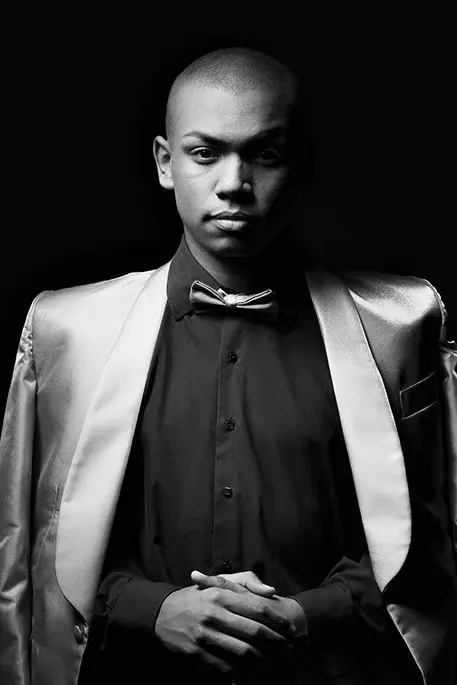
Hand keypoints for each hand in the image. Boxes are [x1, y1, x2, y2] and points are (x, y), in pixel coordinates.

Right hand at [154, 576, 294, 677]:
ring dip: (263, 659)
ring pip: (243, 652)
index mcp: (222, 595)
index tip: (292, 630)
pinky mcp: (196, 653)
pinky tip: (251, 673)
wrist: (162, 612)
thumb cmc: (197, 595)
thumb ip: (247, 582)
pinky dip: (240, 672)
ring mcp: (205, 635)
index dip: (278, 621)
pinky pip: (225, 667)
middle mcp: (214, 614)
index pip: (258, 608)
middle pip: (254, 631)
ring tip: (275, 661)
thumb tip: (271, 591)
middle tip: (290, 649)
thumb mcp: (219, 582)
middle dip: (277, 642)